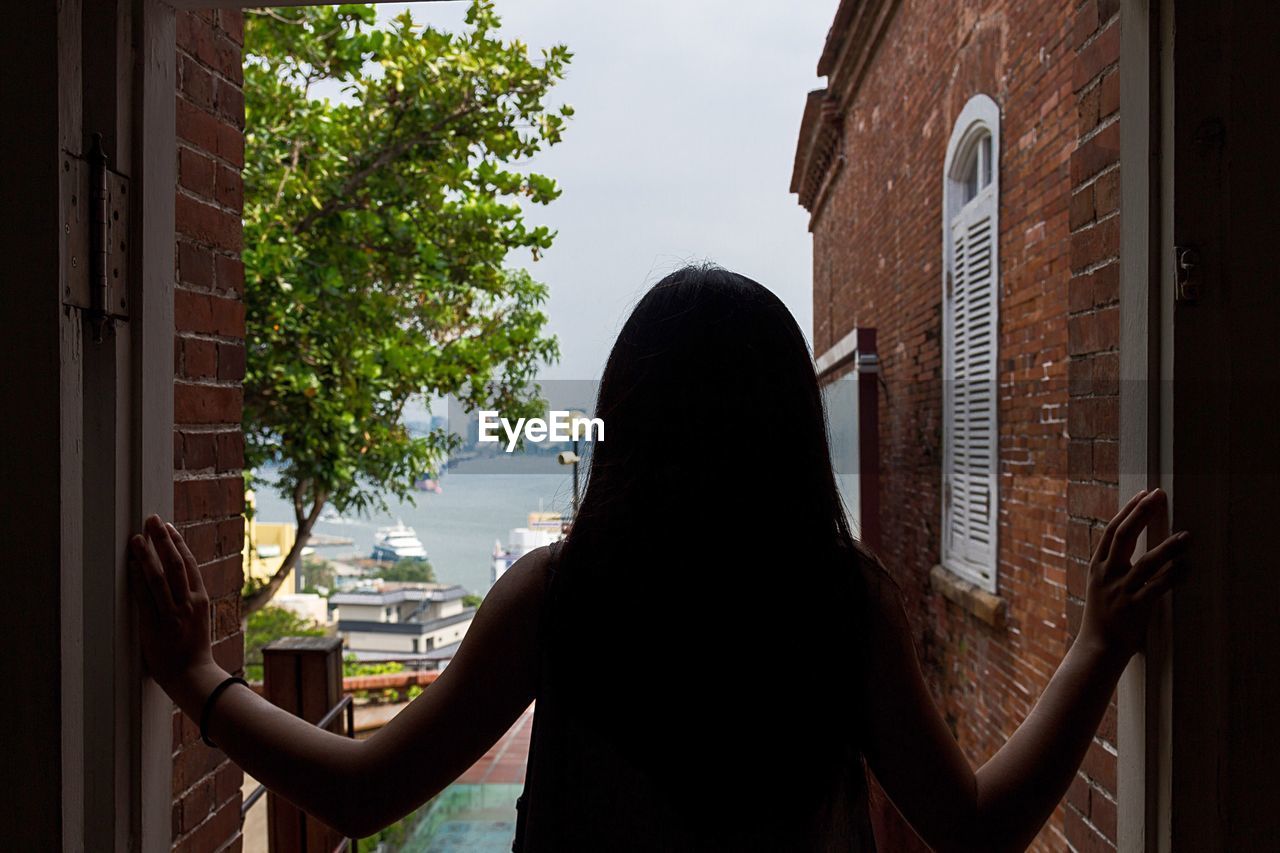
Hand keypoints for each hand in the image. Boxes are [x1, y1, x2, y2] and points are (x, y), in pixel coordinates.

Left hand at [128, 515, 221, 704]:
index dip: (178, 544)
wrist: (193, 676)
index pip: (189, 564)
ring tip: (137, 537)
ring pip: (160, 576)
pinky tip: (131, 564)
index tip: (169, 528)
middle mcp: (189, 602)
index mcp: (201, 600)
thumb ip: (189, 602)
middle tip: (153, 520)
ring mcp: (173, 613)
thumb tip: (178, 584)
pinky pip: (146, 596)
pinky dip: (138, 578)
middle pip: (176, 563)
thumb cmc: (193, 652)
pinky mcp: (156, 625)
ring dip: (148, 554)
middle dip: (164, 539)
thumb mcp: (198, 621)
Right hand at [1079, 489, 1189, 663]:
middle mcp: (1107, 574)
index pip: (1111, 530)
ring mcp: (1121, 591)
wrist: (1098, 647)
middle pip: (1124, 536)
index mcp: (1097, 566)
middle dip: (1142, 513)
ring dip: (1169, 547)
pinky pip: (1159, 587)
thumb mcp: (1100, 584)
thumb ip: (1112, 564)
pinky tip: (1187, 566)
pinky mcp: (1136, 607)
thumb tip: (1128, 539)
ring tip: (1186, 536)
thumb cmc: (1103, 615)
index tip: (1144, 493)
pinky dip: (1175, 575)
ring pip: (1147, 562)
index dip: (1128, 510)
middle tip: (1159, 496)